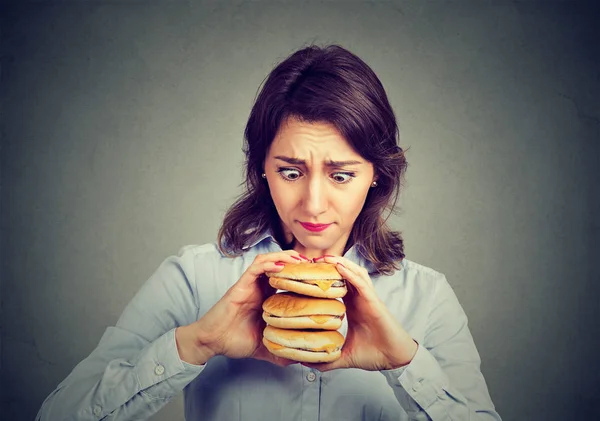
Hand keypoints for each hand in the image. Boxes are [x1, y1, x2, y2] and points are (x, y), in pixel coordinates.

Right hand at [177, 250, 308, 366]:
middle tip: (314, 264)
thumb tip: (300, 359)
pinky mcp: (241, 285)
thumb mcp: (265, 347)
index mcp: (267, 298)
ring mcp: (250, 285)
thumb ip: (281, 350)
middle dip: (297, 261)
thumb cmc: (235, 340)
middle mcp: (260, 288)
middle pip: (280, 265)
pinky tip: (282, 265)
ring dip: (285, 257)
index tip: (319, 277)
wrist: (213, 342)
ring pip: (269, 261)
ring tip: (300, 259)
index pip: (287, 280)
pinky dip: (269, 263)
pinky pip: (256, 268)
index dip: (302, 275)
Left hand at [303, 255, 417, 371]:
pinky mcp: (375, 302)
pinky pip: (362, 284)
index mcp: (352, 307)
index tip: (306, 273)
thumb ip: (327, 358)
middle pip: (344, 274)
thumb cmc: (374, 353)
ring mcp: (368, 299)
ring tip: (325, 257)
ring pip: (354, 274)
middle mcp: (359, 299)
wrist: (394, 359)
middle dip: (330, 265)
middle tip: (312, 260)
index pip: (336, 286)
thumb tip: (306, 362)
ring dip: (340, 263)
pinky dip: (351, 274)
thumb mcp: (344, 356)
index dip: (323, 278)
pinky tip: (340, 268)